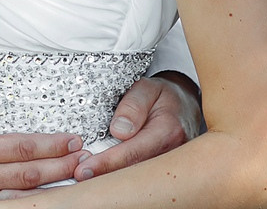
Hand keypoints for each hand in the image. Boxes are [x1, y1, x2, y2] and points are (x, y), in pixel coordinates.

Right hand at [0, 84, 82, 199]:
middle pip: (30, 175)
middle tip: (86, 158)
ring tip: (77, 173)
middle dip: (61, 166)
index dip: (50, 145)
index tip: (73, 139)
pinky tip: (50, 192)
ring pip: (24, 193)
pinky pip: (10, 203)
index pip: (20, 148)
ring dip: (54, 184)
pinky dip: (33, 197)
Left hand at [73, 73, 202, 180]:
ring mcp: (171, 166)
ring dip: (113, 179)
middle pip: (134, 171)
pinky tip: (104, 176)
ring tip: (87, 178)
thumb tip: (119, 130)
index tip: (84, 169)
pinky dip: (123, 178)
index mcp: (167, 131)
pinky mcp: (166, 172)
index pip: (132, 152)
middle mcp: (172, 154)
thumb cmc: (165, 96)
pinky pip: (143, 177)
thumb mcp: (148, 88)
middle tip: (79, 176)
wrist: (187, 106)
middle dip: (106, 176)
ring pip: (139, 178)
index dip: (107, 163)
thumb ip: (134, 105)